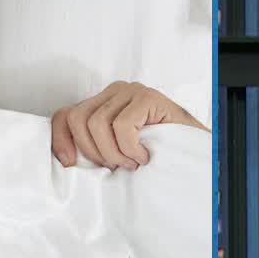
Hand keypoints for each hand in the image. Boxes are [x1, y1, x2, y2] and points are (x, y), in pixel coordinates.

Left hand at [50, 81, 205, 169]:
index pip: (66, 114)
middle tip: (117, 166)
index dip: (60, 139)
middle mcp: (114, 92)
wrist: (198, 154)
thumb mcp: (118, 153)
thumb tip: (66, 159)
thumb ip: (96, 148)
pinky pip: (121, 126)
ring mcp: (131, 91)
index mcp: (103, 104)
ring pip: (97, 124)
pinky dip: (130, 148)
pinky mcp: (147, 97)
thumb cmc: (158, 155)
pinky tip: (145, 155)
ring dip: (115, 153)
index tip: (68, 162)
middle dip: (93, 151)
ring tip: (134, 161)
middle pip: (77, 119)